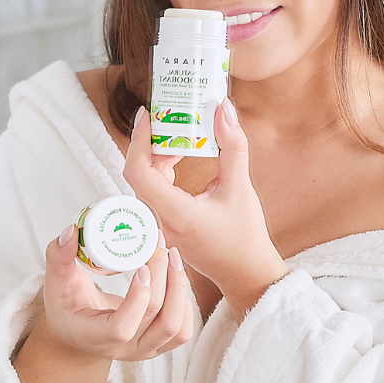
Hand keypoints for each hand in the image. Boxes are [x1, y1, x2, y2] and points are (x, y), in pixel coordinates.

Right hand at [13, 221, 192, 382]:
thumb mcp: (56, 281)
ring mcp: (145, 350)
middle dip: (164, 277)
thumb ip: (59, 255)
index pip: (122, 328)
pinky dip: (187, 303)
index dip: (137, 298)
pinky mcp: (160, 346)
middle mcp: (124, 349)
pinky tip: (176, 276)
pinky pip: (184, 331)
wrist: (79, 330)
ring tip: (173, 256)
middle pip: (157, 318)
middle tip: (160, 244)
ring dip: (180, 288)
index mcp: (95, 336)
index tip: (141, 266)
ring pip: (176, 326)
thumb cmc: (67, 305)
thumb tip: (72, 230)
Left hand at [123, 99, 288, 317]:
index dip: (138, 140)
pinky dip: (162, 169)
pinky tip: (180, 155)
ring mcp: (159, 227)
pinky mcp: (163, 225)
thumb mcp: (241, 187)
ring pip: (145, 181)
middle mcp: (160, 222)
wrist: (245, 273)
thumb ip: (232, 146)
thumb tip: (223, 109)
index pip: (139, 172)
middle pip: (140, 173)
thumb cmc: (244, 236)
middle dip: (152, 141)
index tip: (148, 116)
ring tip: (179, 133)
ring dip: (158, 154)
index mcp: (176, 214)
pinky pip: (152, 190)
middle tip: (170, 116)